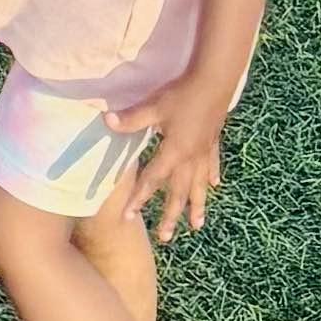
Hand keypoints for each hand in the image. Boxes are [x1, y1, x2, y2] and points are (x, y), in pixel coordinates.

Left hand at [106, 82, 228, 243]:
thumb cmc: (182, 95)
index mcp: (174, 153)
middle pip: (178, 193)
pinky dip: (211, 177)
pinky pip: (212, 166)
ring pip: (199, 186)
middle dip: (170, 216)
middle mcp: (191, 159)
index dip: (139, 199)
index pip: (152, 180)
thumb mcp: (154, 107)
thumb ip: (132, 119)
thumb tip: (106, 121)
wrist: (214, 83)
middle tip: (165, 237)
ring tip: (197, 226)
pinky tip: (214, 186)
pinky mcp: (213, 143)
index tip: (129, 217)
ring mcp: (204, 153)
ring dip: (196, 206)